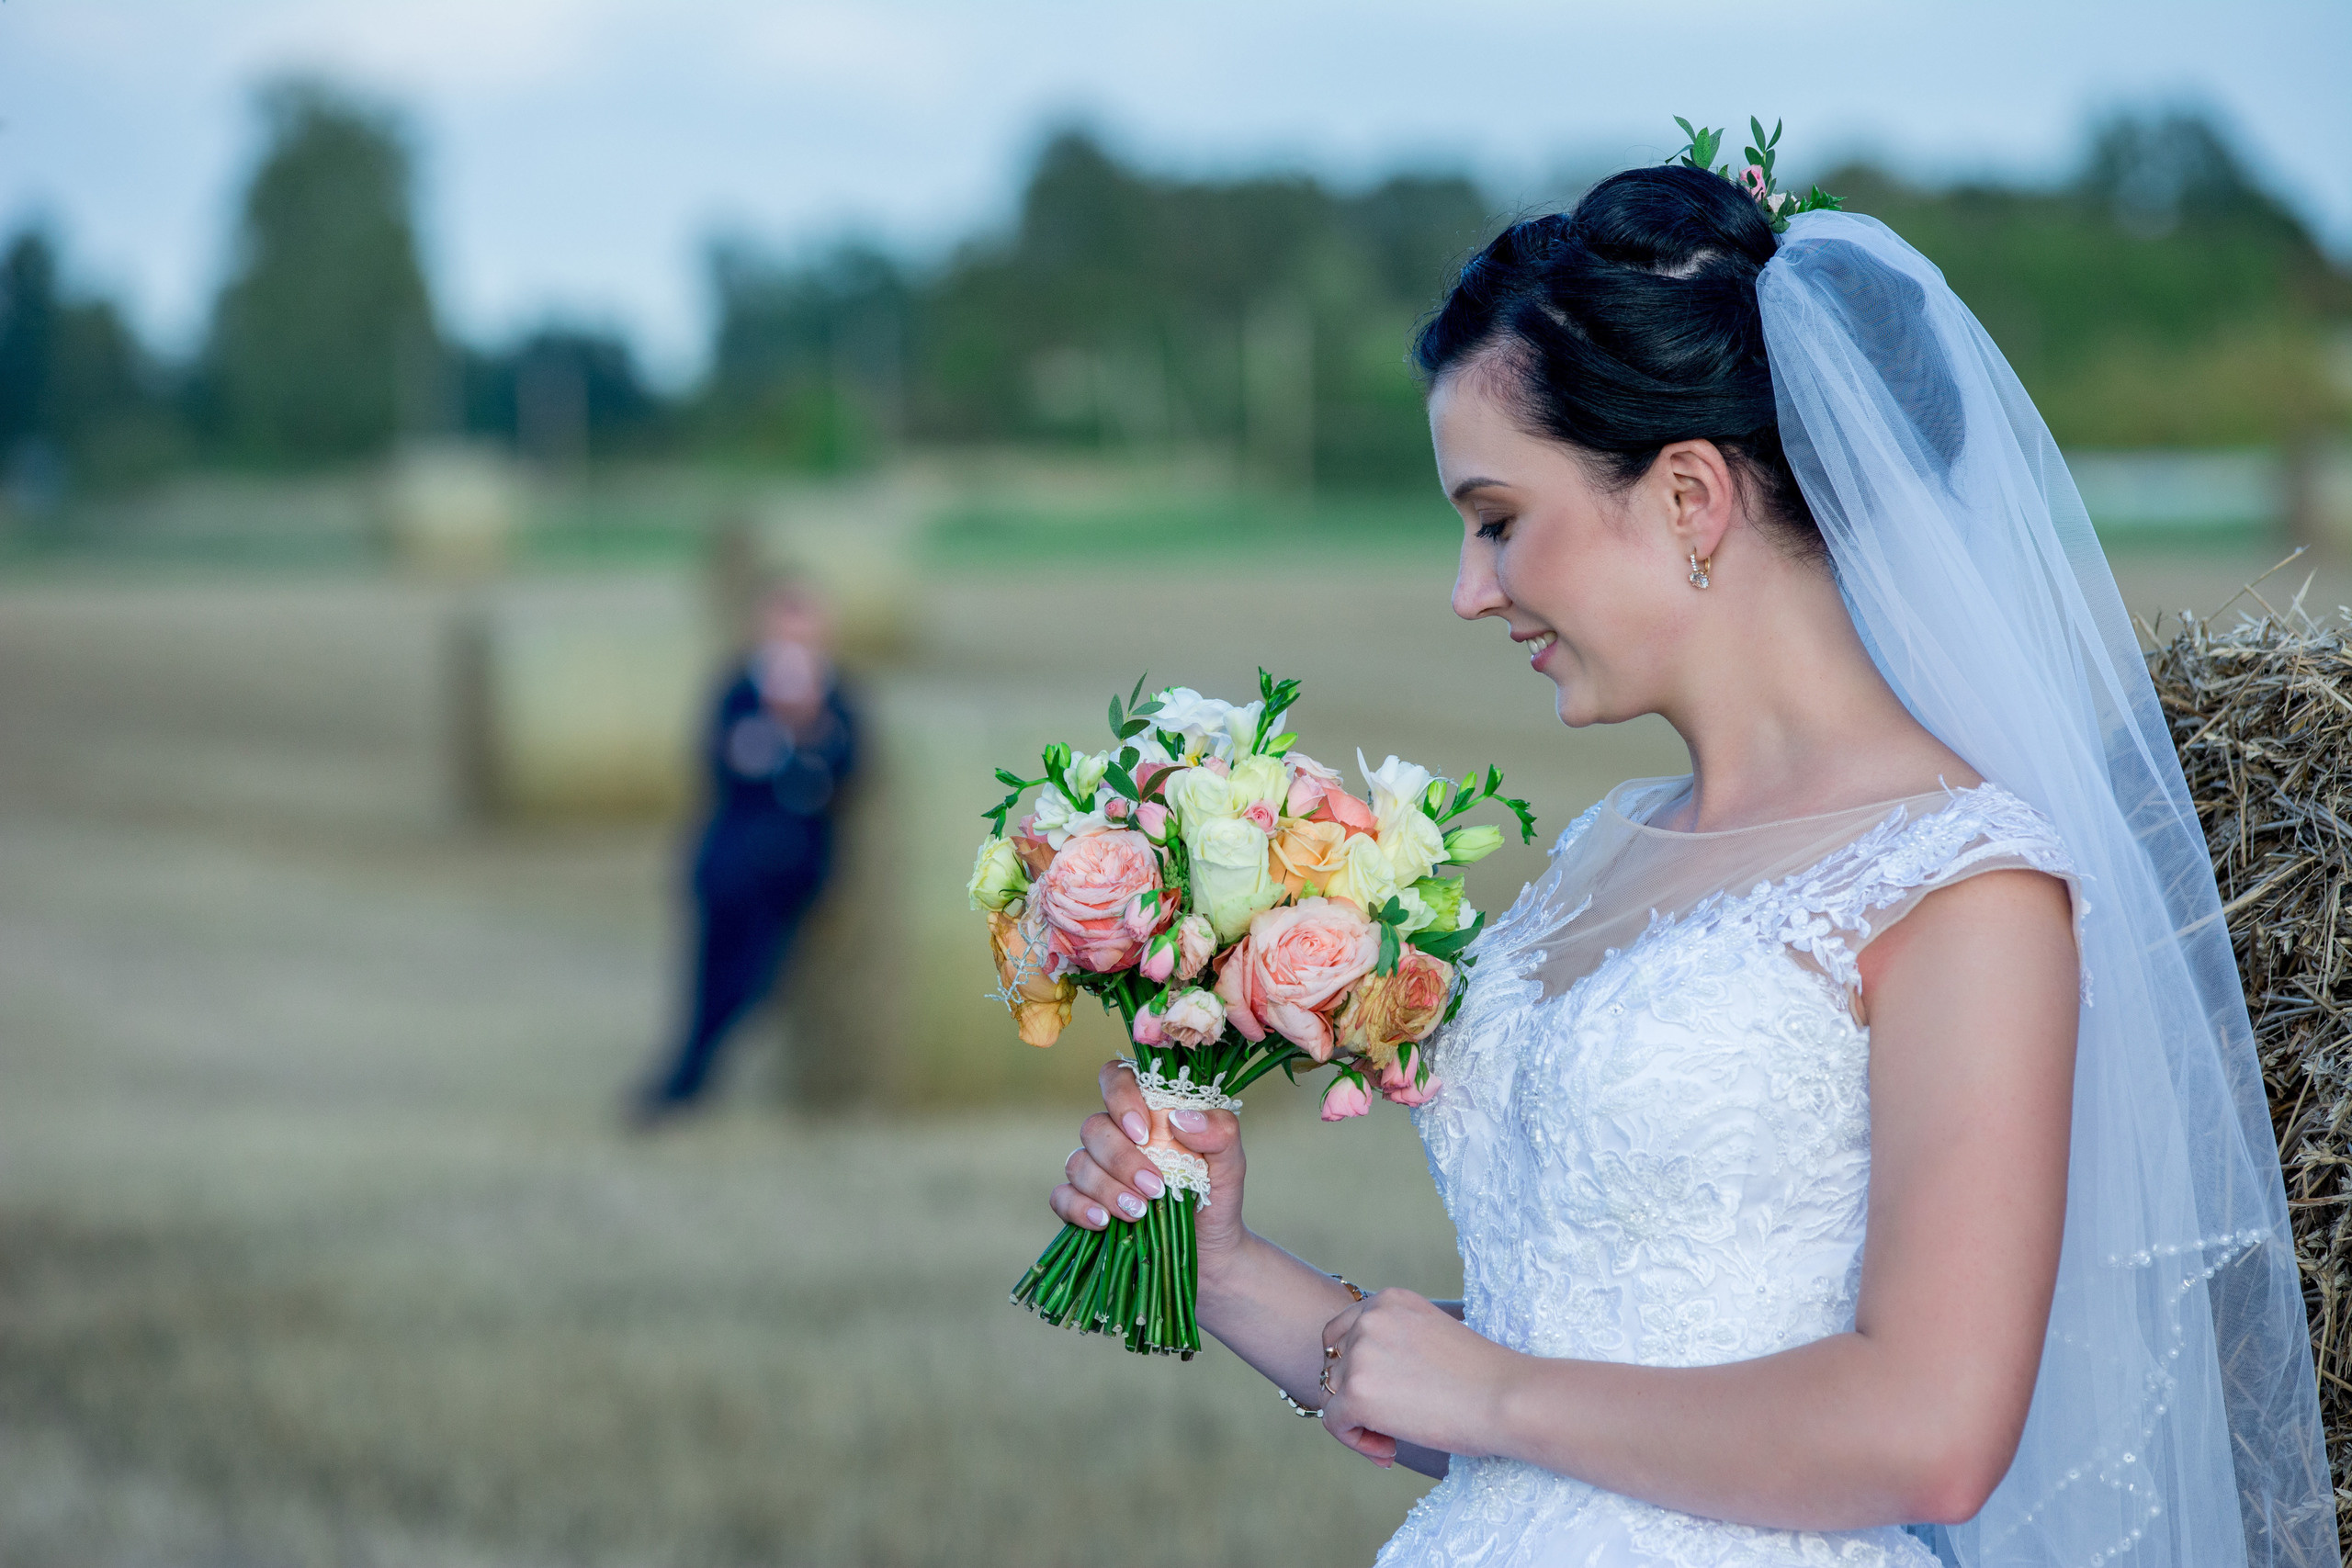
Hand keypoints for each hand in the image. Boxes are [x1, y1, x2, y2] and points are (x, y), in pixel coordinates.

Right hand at [1048, 1058, 1249, 1277]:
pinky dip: (1080, 1208)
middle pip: (1094, 1127)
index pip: (1117, 1079)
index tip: (1143, 1132)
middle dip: (1121, 1159)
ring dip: (1106, 1188)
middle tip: (1154, 1188)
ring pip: (1078, 1163)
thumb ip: (1220, 1132)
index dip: (1120, 1098)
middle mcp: (1115, 1135)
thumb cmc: (1216, 1196)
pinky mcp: (1084, 1203)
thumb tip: (1180, 1118)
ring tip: (1139, 1212)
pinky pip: (1062, 1196)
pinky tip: (1104, 1222)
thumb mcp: (1231, 1162)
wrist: (1210, 1250)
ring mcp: (1096, 1169)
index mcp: (1147, 1112)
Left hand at [1317, 1288, 1511, 1466]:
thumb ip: (1398, 1343)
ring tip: (1392, 1441)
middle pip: (1334, 1365)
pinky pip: (1334, 1422)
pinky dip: (1357, 1441)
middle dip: (1356, 1397)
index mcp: (1390, 1300)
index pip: (1343, 1333)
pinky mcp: (1357, 1392)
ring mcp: (1361, 1354)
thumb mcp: (1432, 1337)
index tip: (1389, 1395)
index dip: (1357, 1370)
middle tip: (1392, 1424)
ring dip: (1358, 1421)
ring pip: (1332, 1395)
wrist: (1508, 1398)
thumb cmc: (1486, 1377)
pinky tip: (1389, 1451)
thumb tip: (1371, 1376)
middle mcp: (1370, 1318)